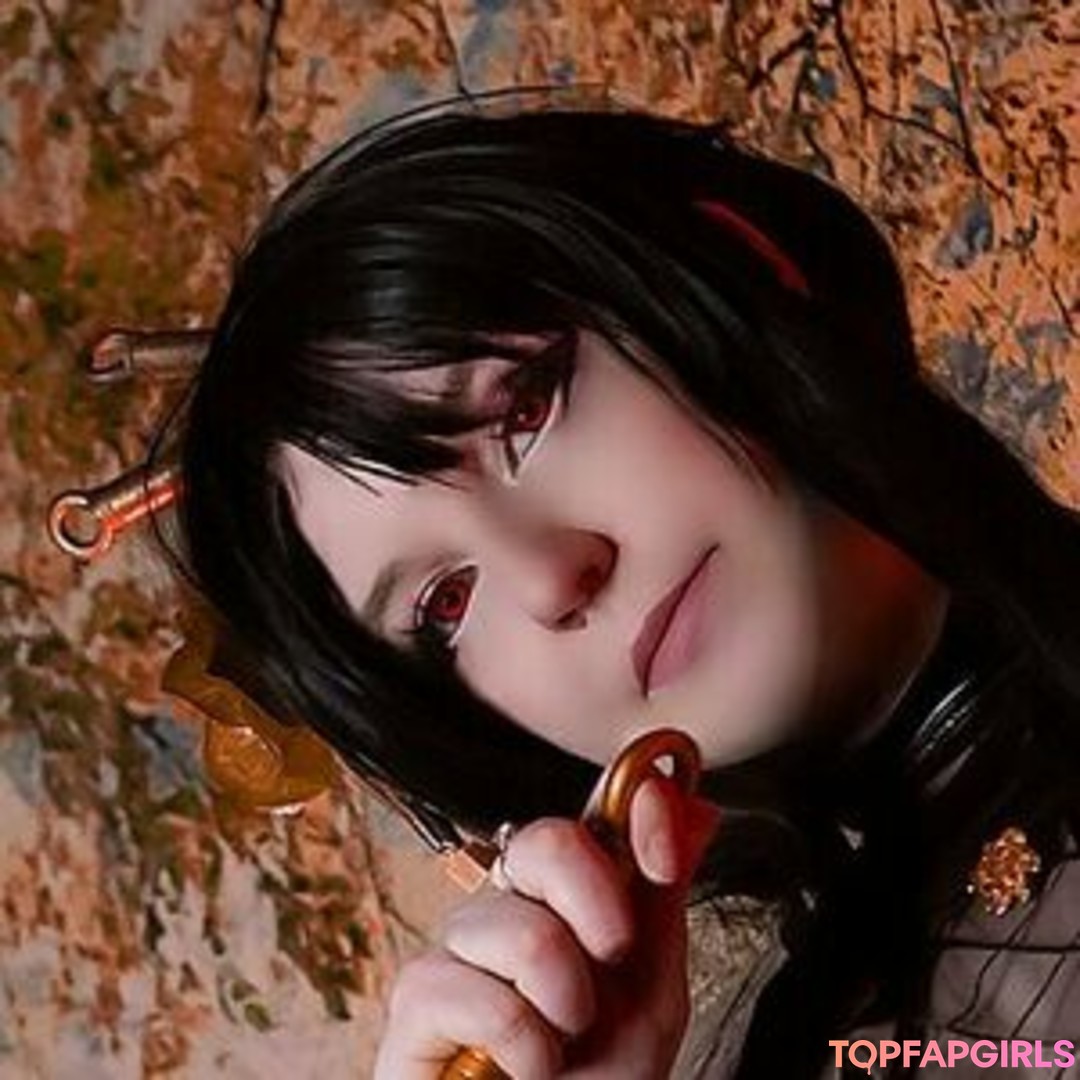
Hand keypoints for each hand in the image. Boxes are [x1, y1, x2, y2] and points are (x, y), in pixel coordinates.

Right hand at [374, 777, 720, 1079]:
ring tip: (562, 1043)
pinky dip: (523, 1045)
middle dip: (600, 905)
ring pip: (523, 929)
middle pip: (544, 842)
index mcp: (556, 902)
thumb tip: (697, 808)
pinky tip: (526, 1070)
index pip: (581, 823)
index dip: (627, 816)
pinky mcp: (415, 1003)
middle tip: (612, 962)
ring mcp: (455, 952)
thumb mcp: (651, 989)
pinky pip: (474, 991)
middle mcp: (502, 911)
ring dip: (567, 1003)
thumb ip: (661, 898)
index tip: (664, 852)